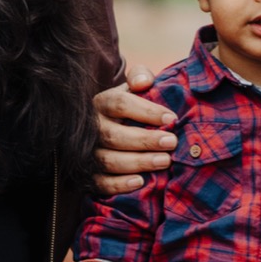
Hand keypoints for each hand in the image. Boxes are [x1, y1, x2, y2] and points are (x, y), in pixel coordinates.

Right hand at [94, 66, 176, 195]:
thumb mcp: (133, 86)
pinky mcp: (89, 175)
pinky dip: (119, 184)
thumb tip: (143, 81)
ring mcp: (88, 152)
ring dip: (138, 163)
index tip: (171, 118)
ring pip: (108, 160)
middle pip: (114, 136)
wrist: (112, 125)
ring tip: (165, 161)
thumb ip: (140, 76)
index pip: (120, 104)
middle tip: (172, 142)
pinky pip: (100, 183)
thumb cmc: (130, 105)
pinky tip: (140, 182)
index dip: (146, 111)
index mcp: (102, 102)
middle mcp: (92, 127)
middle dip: (145, 141)